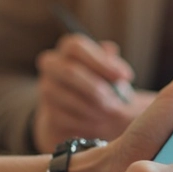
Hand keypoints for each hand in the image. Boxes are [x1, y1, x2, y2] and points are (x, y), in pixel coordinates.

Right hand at [33, 34, 154, 151]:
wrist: (86, 116)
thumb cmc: (101, 86)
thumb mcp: (110, 72)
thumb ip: (110, 62)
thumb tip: (111, 49)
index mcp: (67, 50)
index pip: (76, 47)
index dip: (101, 61)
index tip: (125, 76)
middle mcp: (51, 66)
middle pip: (70, 71)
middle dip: (97, 88)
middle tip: (117, 100)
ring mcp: (46, 90)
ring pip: (70, 98)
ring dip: (96, 108)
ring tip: (113, 113)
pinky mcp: (49, 115)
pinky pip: (68, 119)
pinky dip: (89, 123)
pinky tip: (101, 124)